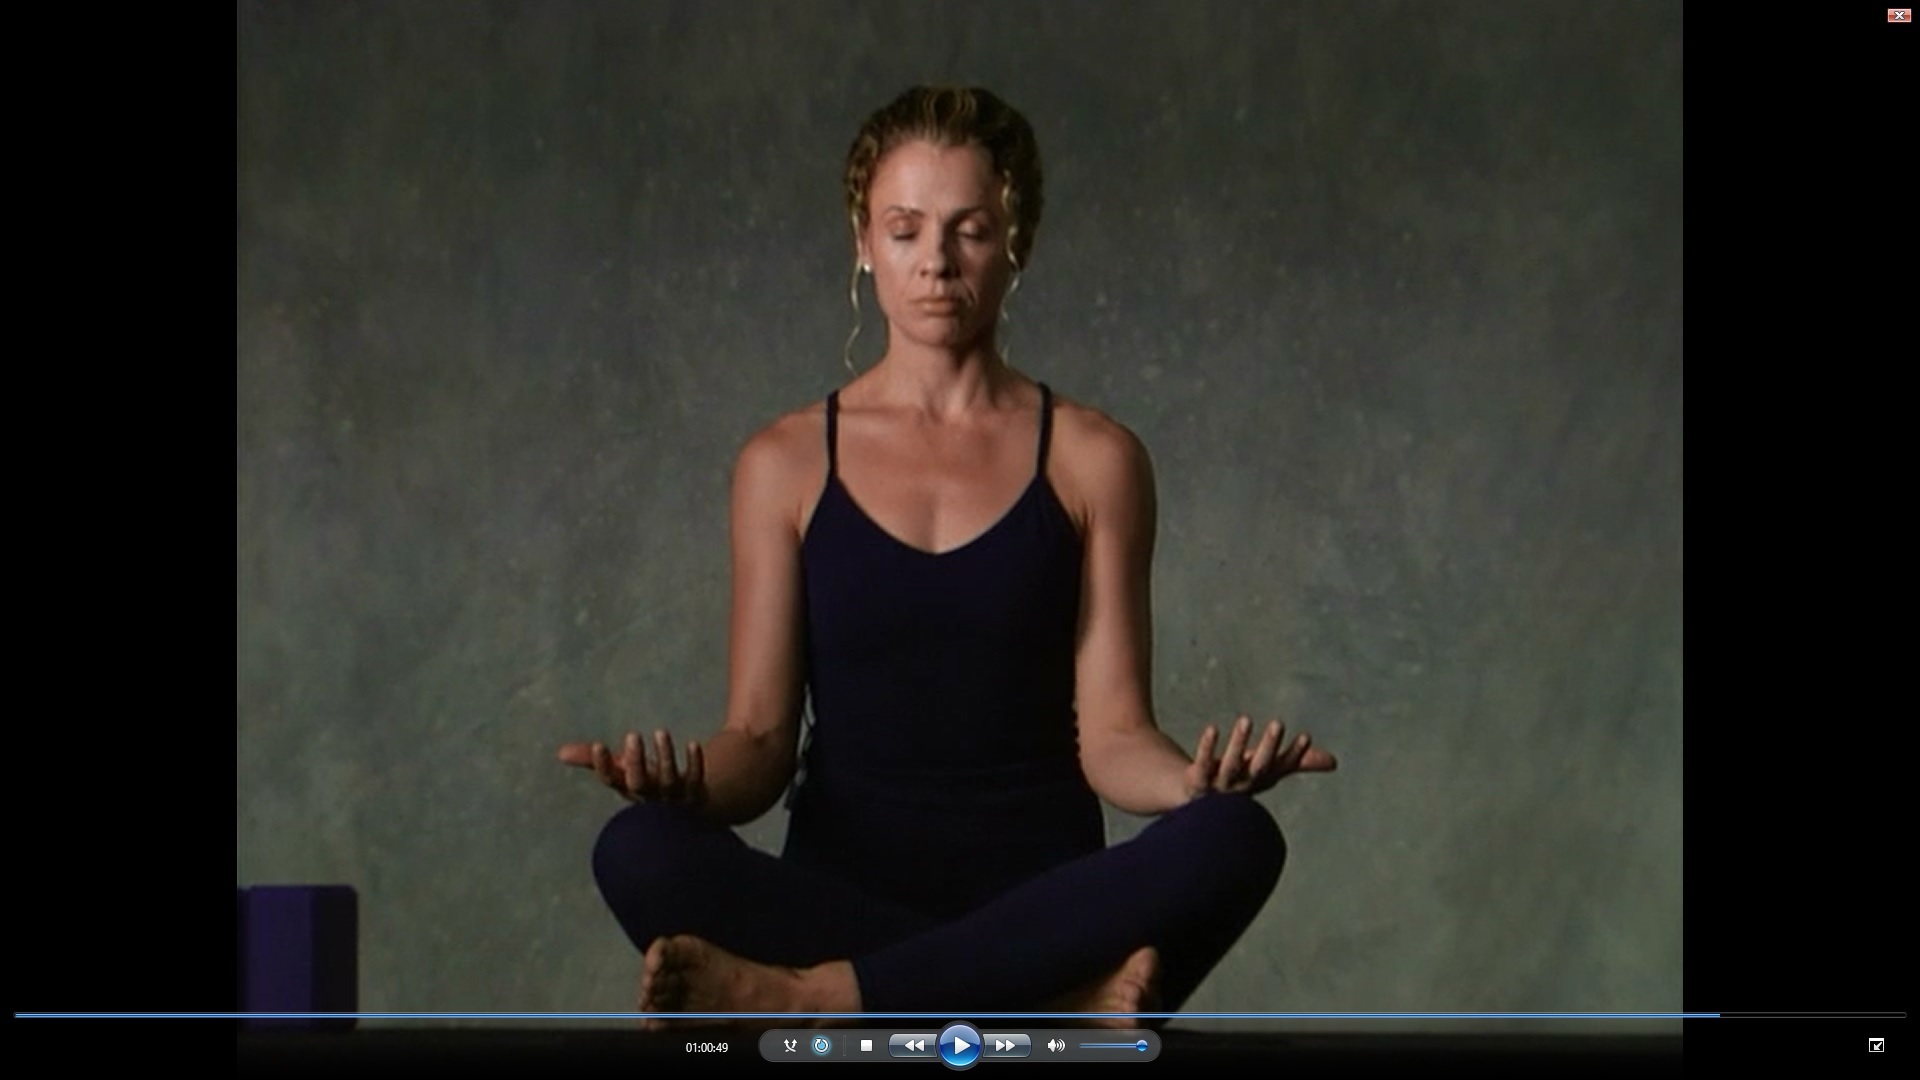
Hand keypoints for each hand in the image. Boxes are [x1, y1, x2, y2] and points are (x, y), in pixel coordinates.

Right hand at [557, 730, 706, 805]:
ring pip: (668, 782)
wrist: (687, 808)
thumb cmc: (648, 783)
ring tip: (661, 732)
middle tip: (632, 735)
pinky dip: (695, 765)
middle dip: (635, 762)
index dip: (603, 766)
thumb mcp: (622, 771)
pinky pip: (696, 782)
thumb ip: (596, 760)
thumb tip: (560, 752)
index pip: (612, 781)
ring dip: (665, 758)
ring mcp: (673, 799)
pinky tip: (693, 744)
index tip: (598, 745)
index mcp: (628, 790)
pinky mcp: (696, 796)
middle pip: (639, 785)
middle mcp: (649, 798)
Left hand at [1184, 715, 1336, 800]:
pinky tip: (1212, 728)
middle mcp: (1243, 786)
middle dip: (1269, 747)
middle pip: (1258, 768)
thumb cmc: (1237, 778)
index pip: (1280, 768)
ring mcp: (1219, 786)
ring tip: (1246, 719)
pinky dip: (1207, 748)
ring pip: (1231, 766)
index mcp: (1261, 781)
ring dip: (1239, 744)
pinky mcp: (1196, 780)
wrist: (1194, 798)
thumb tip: (1335, 762)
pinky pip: (1203, 764)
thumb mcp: (1268, 768)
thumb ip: (1298, 762)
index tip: (1305, 736)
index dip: (1294, 754)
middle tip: (1278, 723)